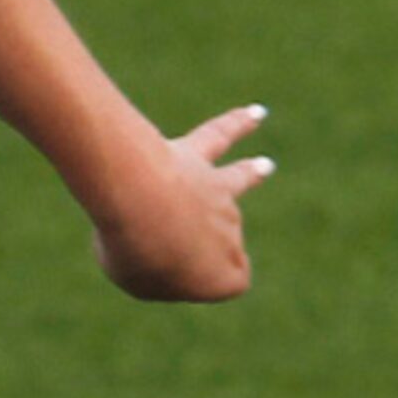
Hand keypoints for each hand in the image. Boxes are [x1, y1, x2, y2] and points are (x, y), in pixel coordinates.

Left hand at [90, 105, 275, 302]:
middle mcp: (232, 233)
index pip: (215, 284)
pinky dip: (239, 123)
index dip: (177, 278)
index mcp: (229, 280)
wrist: (137, 201)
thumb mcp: (133, 278)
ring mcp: (217, 191)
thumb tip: (145, 219)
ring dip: (247, 173)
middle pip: (197, 243)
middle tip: (156, 240)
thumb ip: (145, 259)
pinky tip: (257, 113)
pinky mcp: (194, 155)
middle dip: (166, 242)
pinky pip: (222, 135)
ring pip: (233, 182)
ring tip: (264, 166)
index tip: (158, 270)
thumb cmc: (135, 249)